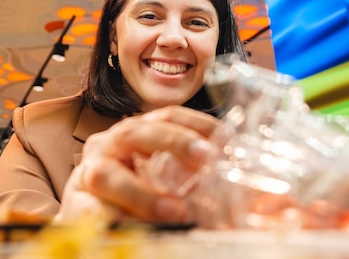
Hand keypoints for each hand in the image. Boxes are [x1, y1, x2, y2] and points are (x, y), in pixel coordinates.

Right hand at [54, 106, 218, 224]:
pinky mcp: (76, 206)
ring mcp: (89, 174)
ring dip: (143, 194)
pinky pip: (92, 212)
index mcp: (135, 134)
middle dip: (172, 142)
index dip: (196, 122)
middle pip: (136, 133)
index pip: (166, 116)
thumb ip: (205, 185)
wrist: (90, 218)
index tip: (224, 136)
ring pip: (108, 175)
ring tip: (176, 212)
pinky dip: (116, 221)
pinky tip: (140, 231)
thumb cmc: (133, 194)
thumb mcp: (167, 181)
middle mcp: (110, 146)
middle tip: (205, 157)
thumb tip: (272, 203)